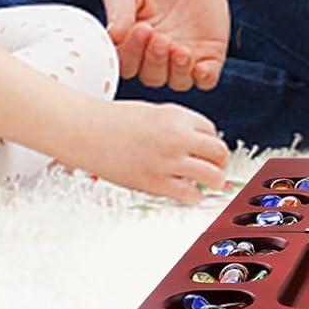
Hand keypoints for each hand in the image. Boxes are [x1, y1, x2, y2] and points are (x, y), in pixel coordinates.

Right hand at [75, 99, 229, 203]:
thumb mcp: (155, 112)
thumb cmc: (115, 121)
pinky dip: (194, 195)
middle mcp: (178, 137)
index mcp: (178, 116)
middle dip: (220, 161)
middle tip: (218, 167)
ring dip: (215, 180)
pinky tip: (190, 193)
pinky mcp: (155, 183)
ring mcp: (168, 161)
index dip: (209, 141)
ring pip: (211, 175)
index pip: (211, 131)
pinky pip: (188, 194)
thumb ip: (178, 125)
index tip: (207, 149)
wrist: (88, 131)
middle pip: (219, 152)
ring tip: (211, 182)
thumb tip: (197, 142)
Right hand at [103, 0, 229, 90]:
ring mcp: (182, 60)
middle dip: (155, 60)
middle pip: (152, 76)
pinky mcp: (209, 56)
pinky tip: (201, 68)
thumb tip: (113, 35)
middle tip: (160, 38)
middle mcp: (155, 59)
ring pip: (177, 81)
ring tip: (180, 50)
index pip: (127, 64)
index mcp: (131, 47)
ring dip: (178, 70)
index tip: (141, 28)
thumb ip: (119, 9)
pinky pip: (207, 79)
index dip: (133, 52)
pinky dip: (204, 78)